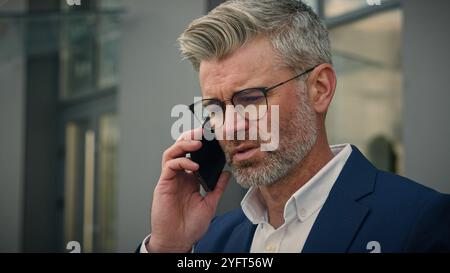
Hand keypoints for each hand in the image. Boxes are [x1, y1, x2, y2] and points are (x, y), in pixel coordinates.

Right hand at [147, 128, 230, 251]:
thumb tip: (227, 174)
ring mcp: (170, 179)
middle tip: (203, 132)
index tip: (212, 138)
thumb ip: (217, 188)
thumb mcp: (210, 204)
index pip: (194, 156)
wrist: (178, 240)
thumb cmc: (191, 226)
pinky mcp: (163, 184)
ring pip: (171, 153)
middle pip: (180, 149)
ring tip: (197, 143)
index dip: (200, 145)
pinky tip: (193, 165)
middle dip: (190, 138)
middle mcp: (179, 177)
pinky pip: (169, 165)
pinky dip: (181, 161)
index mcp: (190, 180)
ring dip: (184, 144)